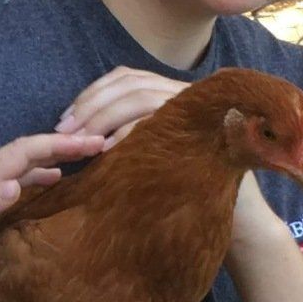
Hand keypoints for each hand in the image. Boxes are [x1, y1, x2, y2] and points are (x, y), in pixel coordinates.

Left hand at [0, 130, 104, 260]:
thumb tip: (16, 186)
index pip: (31, 149)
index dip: (63, 144)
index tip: (96, 141)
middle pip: (35, 150)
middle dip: (69, 145)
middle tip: (105, 143)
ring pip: (29, 163)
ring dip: (58, 158)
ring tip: (89, 159)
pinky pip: (21, 178)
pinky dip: (42, 175)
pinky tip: (52, 181)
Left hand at [62, 72, 293, 261]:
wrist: (238, 224)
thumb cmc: (183, 194)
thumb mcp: (148, 160)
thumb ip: (123, 138)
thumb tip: (74, 134)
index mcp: (171, 95)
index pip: (126, 77)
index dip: (92, 94)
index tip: (64, 121)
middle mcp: (187, 93)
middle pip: (130, 83)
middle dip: (91, 106)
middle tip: (63, 133)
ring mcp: (202, 109)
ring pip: (143, 95)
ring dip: (106, 117)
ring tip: (81, 143)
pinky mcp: (212, 129)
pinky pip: (163, 119)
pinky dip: (131, 132)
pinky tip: (108, 151)